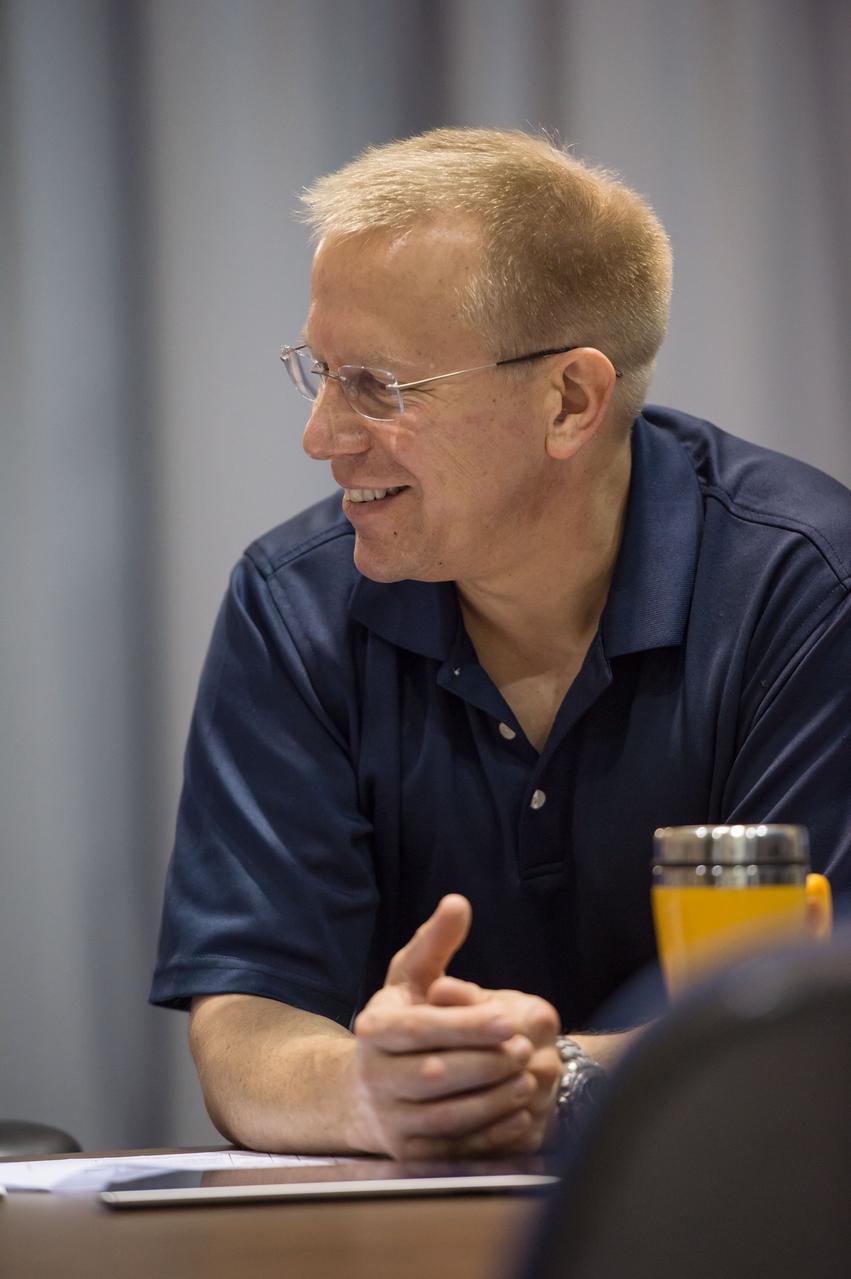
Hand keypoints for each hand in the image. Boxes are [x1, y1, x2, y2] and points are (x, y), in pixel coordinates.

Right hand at [348, 895, 559, 1158]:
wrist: (366, 1090)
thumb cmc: (400, 1021)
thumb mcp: (410, 978)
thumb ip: (435, 942)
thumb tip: (458, 903)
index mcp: (374, 1030)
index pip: (421, 1029)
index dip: (467, 1026)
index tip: (509, 1020)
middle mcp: (375, 1077)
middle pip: (435, 1075)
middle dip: (485, 1063)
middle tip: (527, 1051)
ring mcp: (389, 1119)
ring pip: (445, 1114)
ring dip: (491, 1099)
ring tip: (527, 1080)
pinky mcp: (407, 1152)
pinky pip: (451, 1148)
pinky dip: (486, 1134)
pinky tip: (516, 1114)